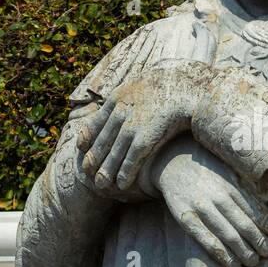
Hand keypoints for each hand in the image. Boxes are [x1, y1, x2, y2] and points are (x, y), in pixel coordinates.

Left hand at [76, 64, 209, 194]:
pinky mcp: (145, 138)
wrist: (186, 87)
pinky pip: (131, 160)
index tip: (81, 148)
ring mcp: (131, 126)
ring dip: (106, 172)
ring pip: (113, 154)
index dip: (87, 138)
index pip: (95, 122)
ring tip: (101, 185)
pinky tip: (121, 184)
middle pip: (101, 141)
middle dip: (93, 159)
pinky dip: (125, 173)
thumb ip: (131, 92)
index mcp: (117, 98)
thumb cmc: (169, 84)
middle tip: (86, 173)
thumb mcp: (142, 81)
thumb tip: (129, 94)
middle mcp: (120, 113)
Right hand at [151, 139, 267, 266]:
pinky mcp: (186, 219)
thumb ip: (248, 183)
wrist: (172, 163)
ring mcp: (201, 209)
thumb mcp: (229, 169)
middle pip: (243, 225)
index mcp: (230, 184)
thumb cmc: (207, 168)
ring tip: (254, 262)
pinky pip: (207, 242)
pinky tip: (234, 266)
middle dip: (259, 242)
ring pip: (228, 236)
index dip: (267, 223)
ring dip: (244, 253)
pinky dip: (223, 257)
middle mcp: (217, 197)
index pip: (254, 208)